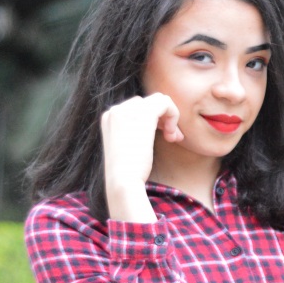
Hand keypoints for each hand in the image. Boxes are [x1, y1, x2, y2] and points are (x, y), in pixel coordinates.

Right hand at [100, 93, 181, 221]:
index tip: (164, 137)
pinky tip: (172, 135)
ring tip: (173, 137)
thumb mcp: (128, 147)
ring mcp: (127, 110)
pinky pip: (165, 102)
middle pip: (148, 102)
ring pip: (158, 100)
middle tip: (172, 137)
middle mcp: (115, 110)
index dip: (155, 120)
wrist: (123, 183)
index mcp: (109, 118)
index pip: (137, 107)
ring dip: (170, 118)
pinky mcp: (143, 114)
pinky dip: (174, 115)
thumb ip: (135, 132)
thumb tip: (155, 125)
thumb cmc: (128, 173)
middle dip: (163, 118)